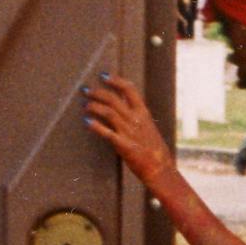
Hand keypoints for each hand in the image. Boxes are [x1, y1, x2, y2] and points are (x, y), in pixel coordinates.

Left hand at [83, 74, 176, 190]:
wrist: (160, 169)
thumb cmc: (154, 150)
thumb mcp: (148, 127)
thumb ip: (136, 117)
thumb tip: (124, 107)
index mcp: (143, 113)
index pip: (130, 90)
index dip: (115, 80)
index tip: (103, 76)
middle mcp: (135, 119)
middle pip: (114, 98)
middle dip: (97, 92)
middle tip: (86, 90)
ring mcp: (129, 132)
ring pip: (108, 112)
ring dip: (94, 106)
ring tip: (85, 105)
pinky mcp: (123, 145)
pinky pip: (107, 132)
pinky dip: (95, 126)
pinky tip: (87, 122)